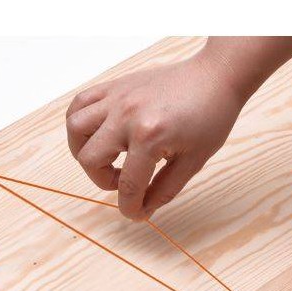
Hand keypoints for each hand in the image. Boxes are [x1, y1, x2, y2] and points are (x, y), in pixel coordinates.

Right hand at [65, 53, 244, 220]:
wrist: (215, 77)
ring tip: (104, 157)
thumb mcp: (193, 161)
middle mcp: (126, 115)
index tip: (136, 213)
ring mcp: (117, 97)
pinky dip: (80, 123)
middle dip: (104, 181)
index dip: (130, 208)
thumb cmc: (210, 117)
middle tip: (125, 180)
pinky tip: (96, 134)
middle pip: (90, 159)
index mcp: (149, 136)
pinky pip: (80, 103)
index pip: (128, 185)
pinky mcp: (115, 86)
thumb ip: (165, 189)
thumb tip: (143, 210)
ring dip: (84, 151)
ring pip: (76, 128)